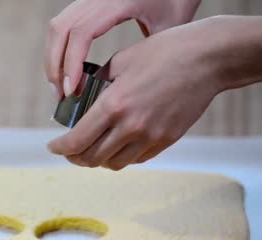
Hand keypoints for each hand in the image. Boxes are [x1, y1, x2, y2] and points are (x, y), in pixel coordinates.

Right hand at [45, 0, 200, 98]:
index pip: (80, 33)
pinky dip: (60, 48)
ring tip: (61, 86)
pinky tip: (67, 69)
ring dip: (54, 58)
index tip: (71, 90)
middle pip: (59, 30)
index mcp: (115, 1)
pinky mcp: (87, 1)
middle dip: (55, 65)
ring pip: (57, 26)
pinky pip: (64, 24)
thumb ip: (146, 54)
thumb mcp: (168, 27)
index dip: (71, 64)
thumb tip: (129, 86)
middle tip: (62, 95)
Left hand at [48, 17, 225, 169]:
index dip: (60, 148)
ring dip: (98, 160)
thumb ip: (97, 85)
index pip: (76, 140)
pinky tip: (117, 145)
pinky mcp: (166, 141)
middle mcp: (130, 126)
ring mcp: (150, 137)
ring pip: (113, 164)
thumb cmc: (163, 53)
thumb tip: (80, 101)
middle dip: (75, 157)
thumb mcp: (120, 62)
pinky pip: (135, 159)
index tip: (53, 146)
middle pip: (91, 159)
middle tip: (70, 151)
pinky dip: (120, 156)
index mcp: (114, 104)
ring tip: (93, 148)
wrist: (207, 60)